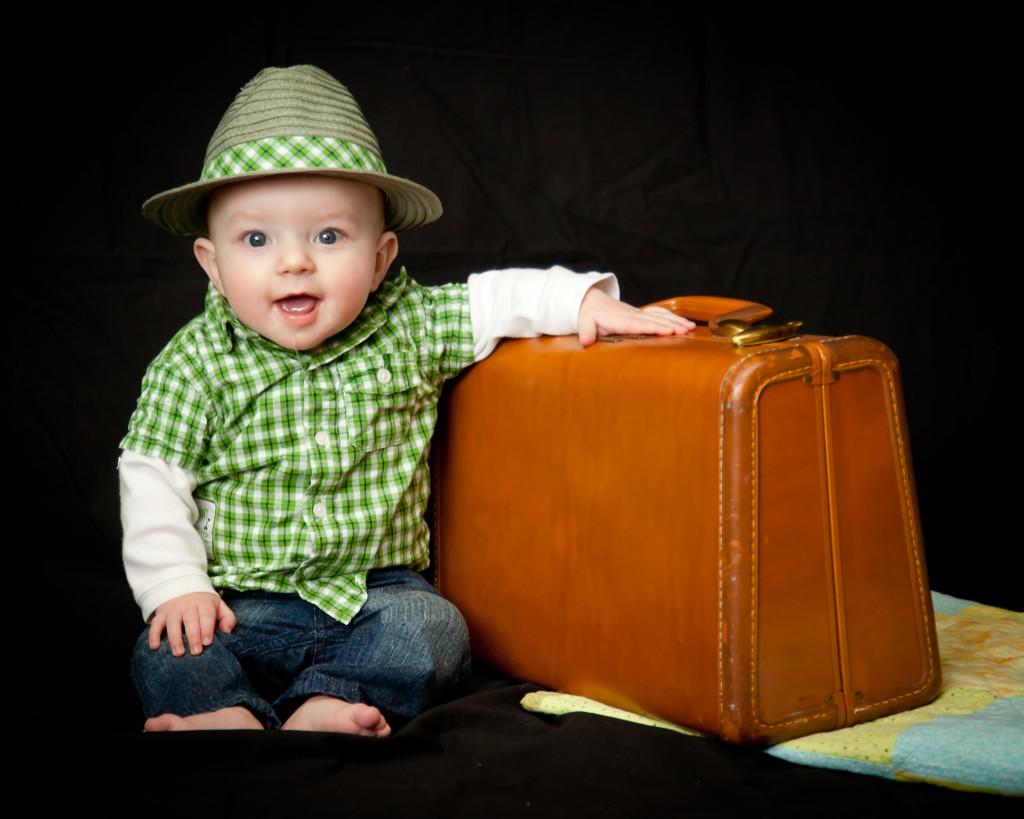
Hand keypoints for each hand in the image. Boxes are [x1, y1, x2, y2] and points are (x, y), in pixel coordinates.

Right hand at [149, 592, 235, 656]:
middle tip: (196, 652)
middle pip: (190, 621)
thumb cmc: (204, 604)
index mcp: (204, 604)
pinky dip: (154, 635)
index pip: (206, 615)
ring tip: (178, 653)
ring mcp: (173, 610)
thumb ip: (227, 618)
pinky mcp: (161, 614)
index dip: (207, 629)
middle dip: (193, 637)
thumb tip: (227, 632)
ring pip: (173, 623)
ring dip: (175, 638)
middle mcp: (188, 606)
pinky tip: (155, 646)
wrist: (184, 587)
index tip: (208, 642)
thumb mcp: (219, 606)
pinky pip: (156, 624)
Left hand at [577, 287, 695, 346]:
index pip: (640, 324)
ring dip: (676, 320)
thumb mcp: (584, 322)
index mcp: (621, 320)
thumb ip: (586, 332)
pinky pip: (657, 314)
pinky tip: (682, 322)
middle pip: (655, 320)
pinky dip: (670, 316)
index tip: (669, 330)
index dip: (655, 327)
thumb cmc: (589, 314)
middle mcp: (632, 315)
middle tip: (688, 330)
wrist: (591, 301)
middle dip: (672, 324)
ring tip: (691, 327)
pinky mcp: (640, 314)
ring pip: (660, 316)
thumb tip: (586, 341)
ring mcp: (637, 313)